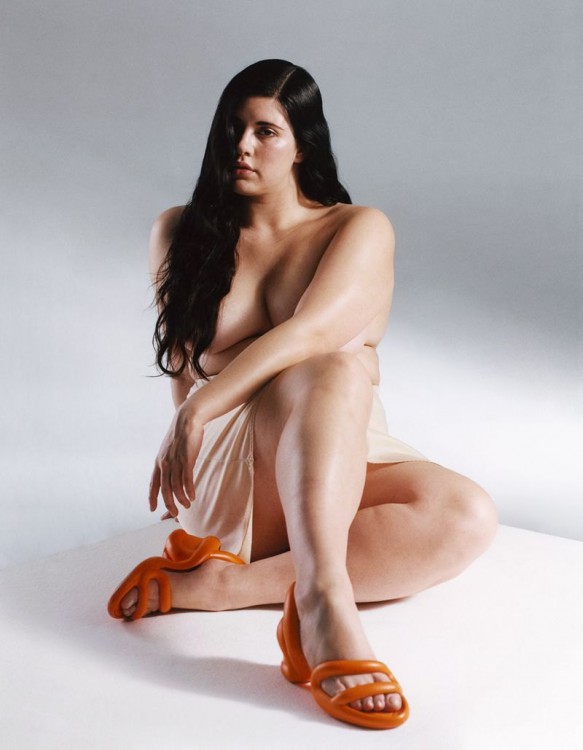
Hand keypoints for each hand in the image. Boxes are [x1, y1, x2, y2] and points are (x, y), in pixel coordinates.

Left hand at [148, 403, 203, 517]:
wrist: (187, 420)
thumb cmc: (180, 434)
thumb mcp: (169, 449)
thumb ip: (169, 461)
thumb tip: (171, 471)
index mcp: (159, 462)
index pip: (153, 484)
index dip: (152, 497)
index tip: (152, 508)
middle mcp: (164, 464)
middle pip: (164, 489)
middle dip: (168, 504)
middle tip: (174, 513)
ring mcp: (175, 462)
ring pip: (176, 487)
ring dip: (182, 499)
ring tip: (187, 505)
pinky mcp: (187, 459)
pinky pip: (187, 480)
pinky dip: (189, 490)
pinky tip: (192, 496)